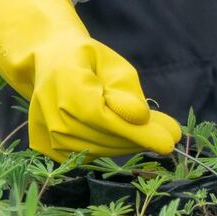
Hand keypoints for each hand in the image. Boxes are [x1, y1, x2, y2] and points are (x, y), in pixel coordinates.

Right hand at [0, 0, 181, 159]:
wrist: (51, 63)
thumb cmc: (89, 61)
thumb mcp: (112, 64)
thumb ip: (125, 90)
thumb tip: (139, 117)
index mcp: (65, 85)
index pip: (105, 118)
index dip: (137, 133)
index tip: (169, 141)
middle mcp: (50, 114)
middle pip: (104, 138)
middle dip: (141, 139)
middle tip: (171, 135)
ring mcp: (46, 134)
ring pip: (99, 150)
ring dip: (129, 145)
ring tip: (154, 134)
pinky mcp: (48, 147)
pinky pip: (88, 154)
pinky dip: (112, 147)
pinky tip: (128, 136)